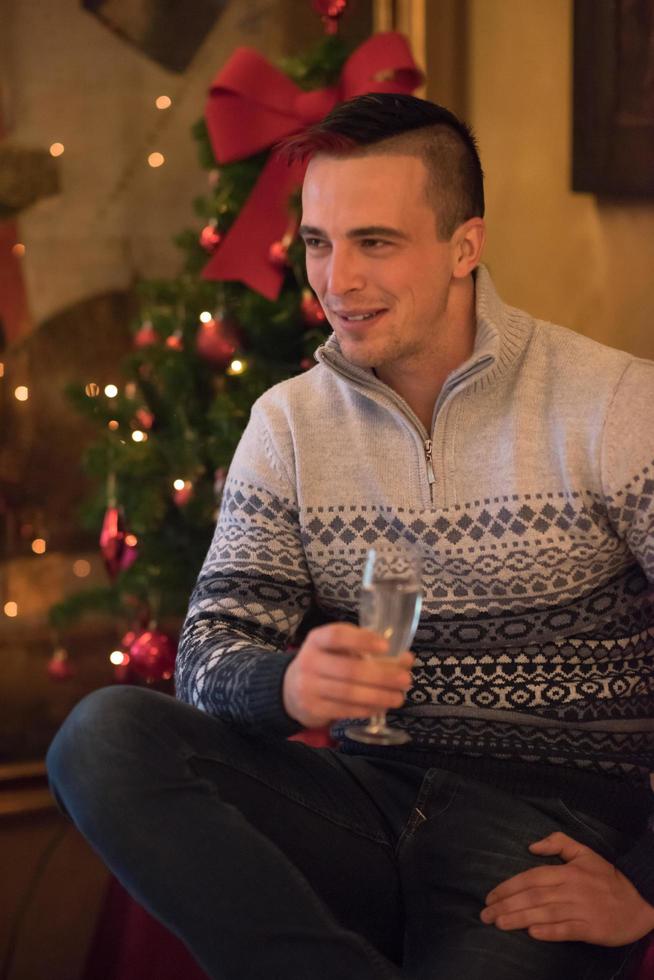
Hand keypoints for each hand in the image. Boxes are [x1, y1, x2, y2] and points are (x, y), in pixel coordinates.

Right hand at [282, 623, 413, 728]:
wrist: (289, 690)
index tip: (385, 646)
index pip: (337, 636)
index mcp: (317, 639)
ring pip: (349, 693)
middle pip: (349, 669)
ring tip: (399, 697)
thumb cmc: (324, 664)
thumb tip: (405, 659)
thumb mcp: (337, 650)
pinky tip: (381, 706)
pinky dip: (367, 709)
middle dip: (382, 676)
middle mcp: (310, 661)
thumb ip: (368, 651)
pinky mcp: (313, 709)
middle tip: (405, 679)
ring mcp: (309, 687)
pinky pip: (345, 710)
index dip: (361, 640)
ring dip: (379, 696)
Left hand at [480, 831, 653, 945]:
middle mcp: (571, 889)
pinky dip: (549, 931)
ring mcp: (581, 909)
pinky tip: (532, 933)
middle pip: (532, 896)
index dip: (508, 887)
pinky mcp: (591, 928)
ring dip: (519, 919)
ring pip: (545, 913)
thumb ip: (558, 843)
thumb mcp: (585, 853)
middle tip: (485, 914)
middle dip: (506, 905)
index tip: (490, 897)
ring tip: (499, 924)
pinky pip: (567, 930)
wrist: (640, 901)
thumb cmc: (608, 878)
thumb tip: (531, 846)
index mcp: (567, 871)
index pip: (530, 877)